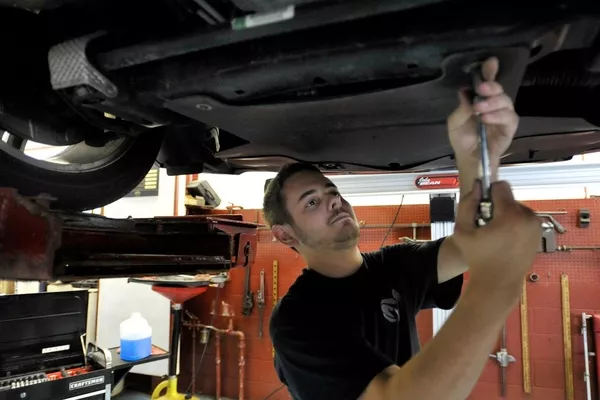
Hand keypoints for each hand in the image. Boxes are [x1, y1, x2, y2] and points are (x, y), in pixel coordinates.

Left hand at [447, 57, 518, 162]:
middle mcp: (494, 105)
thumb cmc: (462, 140)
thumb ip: (461, 109)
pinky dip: (498, 116)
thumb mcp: (455, 123)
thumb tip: (464, 91)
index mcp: (481, 100)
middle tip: (481, 89)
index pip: (487, 83)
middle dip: (491, 87)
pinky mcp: (509, 128)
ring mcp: (503, 116)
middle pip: (499, 90)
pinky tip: (487, 118)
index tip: (490, 62)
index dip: (490, 72)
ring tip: (479, 108)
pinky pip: (509, 118)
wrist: (469, 159)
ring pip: (506, 102)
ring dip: (493, 102)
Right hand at [452, 180, 540, 295]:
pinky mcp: (539, 233)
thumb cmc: (478, 258)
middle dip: (497, 207)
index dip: (488, 194)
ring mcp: (536, 226)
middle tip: (486, 226)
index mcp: (511, 215)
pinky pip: (524, 218)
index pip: (500, 186)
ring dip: (505, 215)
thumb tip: (477, 186)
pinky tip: (505, 239)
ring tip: (495, 234)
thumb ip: (466, 204)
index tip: (482, 209)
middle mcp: (528, 218)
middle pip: (509, 198)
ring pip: (517, 207)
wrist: (498, 283)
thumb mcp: (462, 230)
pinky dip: (514, 224)